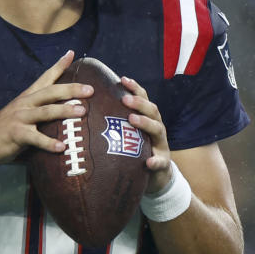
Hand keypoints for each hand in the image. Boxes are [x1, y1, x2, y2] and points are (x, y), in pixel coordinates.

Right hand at [0, 50, 93, 168]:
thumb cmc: (5, 132)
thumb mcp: (20, 116)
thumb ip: (38, 112)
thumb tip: (62, 113)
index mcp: (27, 98)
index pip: (45, 78)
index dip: (58, 65)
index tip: (71, 53)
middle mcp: (24, 104)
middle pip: (51, 92)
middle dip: (71, 89)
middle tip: (90, 89)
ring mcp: (19, 118)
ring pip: (46, 111)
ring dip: (65, 111)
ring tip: (82, 111)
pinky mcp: (16, 134)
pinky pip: (35, 138)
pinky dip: (49, 143)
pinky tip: (62, 146)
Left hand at [121, 76, 172, 193]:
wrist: (156, 174)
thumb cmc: (137, 150)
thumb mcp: (130, 134)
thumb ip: (118, 122)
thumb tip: (91, 107)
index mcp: (148, 118)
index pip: (143, 99)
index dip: (134, 88)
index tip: (122, 79)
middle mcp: (157, 128)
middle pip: (152, 110)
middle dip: (139, 103)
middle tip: (125, 100)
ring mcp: (161, 145)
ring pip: (157, 130)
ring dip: (145, 123)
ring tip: (132, 120)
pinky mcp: (163, 163)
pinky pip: (160, 162)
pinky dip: (155, 161)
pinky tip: (149, 162)